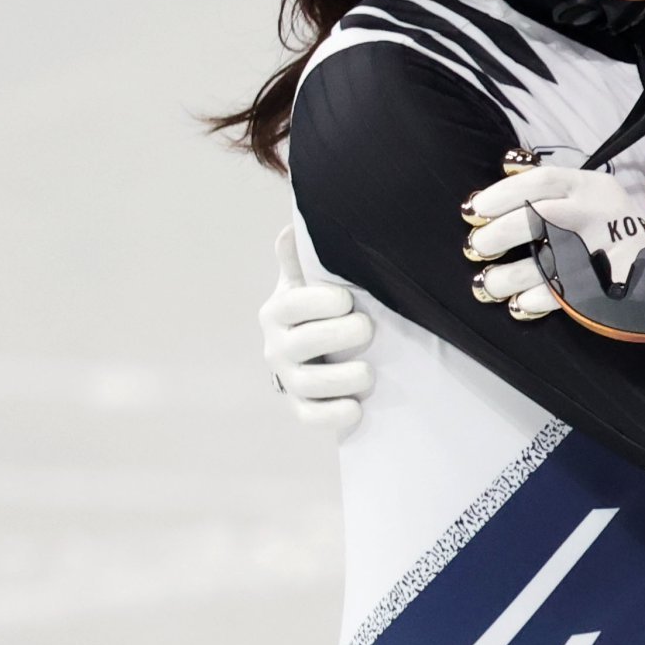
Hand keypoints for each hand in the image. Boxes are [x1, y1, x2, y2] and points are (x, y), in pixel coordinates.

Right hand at [260, 225, 373, 430]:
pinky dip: (332, 416)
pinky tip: (357, 409)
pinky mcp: (300, 406)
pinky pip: (309, 417)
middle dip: (341, 335)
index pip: (293, 304)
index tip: (347, 299)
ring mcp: (287, 378)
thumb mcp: (309, 278)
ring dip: (343, 378)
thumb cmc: (320, 305)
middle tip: (368, 328)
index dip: (321, 302)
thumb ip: (302, 256)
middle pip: (304, 344)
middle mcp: (276, 346)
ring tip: (369, 372)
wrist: (317, 347)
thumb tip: (291, 227)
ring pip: (308, 384)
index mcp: (278, 310)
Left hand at [466, 167, 644, 318]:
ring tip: (487, 284)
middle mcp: (597, 212)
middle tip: (476, 247)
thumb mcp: (590, 192)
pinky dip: (536, 300)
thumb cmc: (612, 225)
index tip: (474, 210)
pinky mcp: (607, 283)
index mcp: (590, 186)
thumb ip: (551, 184)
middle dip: (499, 233)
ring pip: (547, 260)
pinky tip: (518, 304)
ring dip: (509, 275)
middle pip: (539, 217)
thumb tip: (506, 163)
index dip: (502, 194)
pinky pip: (564, 294)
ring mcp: (603, 249)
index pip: (541, 181)